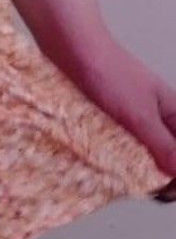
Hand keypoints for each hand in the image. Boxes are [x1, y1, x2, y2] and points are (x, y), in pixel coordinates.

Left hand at [67, 33, 175, 179]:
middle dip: (162, 180)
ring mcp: (134, 124)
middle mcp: (157, 122)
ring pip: (145, 159)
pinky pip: (121, 151)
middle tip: (144, 189)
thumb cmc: (108, 72)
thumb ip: (162, 145)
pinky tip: (109, 170)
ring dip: (139, 174)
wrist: (72, 48)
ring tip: (125, 181)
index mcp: (174, 116)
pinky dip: (119, 163)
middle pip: (169, 161)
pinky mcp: (110, 125)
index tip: (163, 190)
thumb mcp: (139, 114)